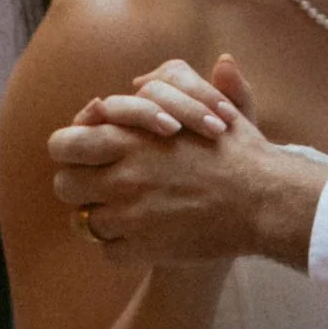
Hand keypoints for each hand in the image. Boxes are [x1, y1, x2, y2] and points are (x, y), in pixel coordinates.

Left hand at [49, 54, 327, 269]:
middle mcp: (121, 177)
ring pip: (85, 222)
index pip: (63, 144)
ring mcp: (129, 217)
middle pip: (64, 185)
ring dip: (103, 217)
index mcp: (128, 139)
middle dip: (80, 185)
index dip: (71, 148)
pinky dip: (123, 246)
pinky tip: (146, 236)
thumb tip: (149, 76)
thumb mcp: (210, 103)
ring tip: (128, 212)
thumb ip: (180, 82)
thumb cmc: (240, 151)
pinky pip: (109, 252)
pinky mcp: (143, 249)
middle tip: (101, 185)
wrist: (264, 201)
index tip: (89, 153)